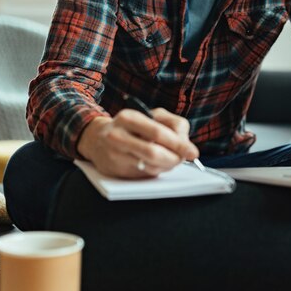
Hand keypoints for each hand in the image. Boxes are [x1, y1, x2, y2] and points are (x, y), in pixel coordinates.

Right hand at [77, 107, 198, 178]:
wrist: (97, 139)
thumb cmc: (132, 127)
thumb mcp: (152, 116)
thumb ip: (173, 125)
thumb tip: (186, 146)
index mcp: (128, 117)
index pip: (158, 133)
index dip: (179, 144)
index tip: (193, 152)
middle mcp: (117, 135)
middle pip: (153, 153)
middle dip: (174, 158)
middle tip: (182, 160)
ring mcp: (114, 154)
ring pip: (149, 166)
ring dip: (166, 166)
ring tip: (170, 160)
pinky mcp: (114, 170)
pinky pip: (142, 175)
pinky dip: (155, 171)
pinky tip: (156, 165)